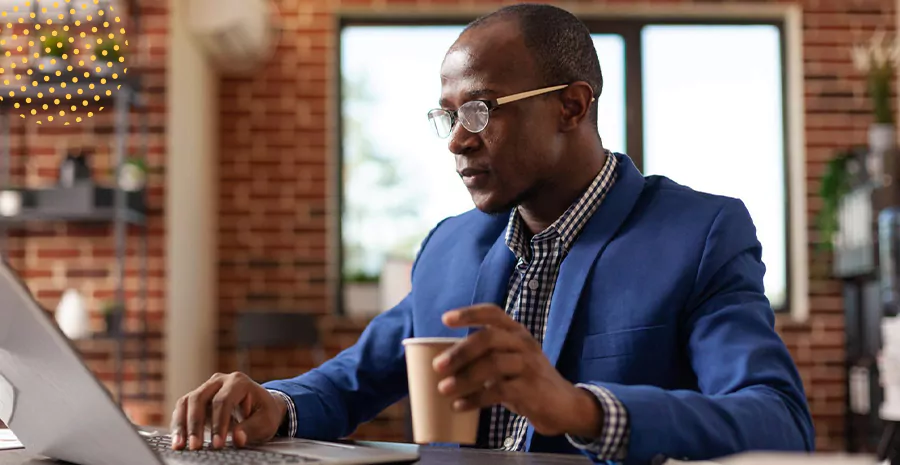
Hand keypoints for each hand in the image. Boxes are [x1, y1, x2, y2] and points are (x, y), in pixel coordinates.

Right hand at [170, 372, 287, 450]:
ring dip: (181, 424)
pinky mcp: (197, 399)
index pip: (223, 401)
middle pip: (199, 398)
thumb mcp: (266, 421)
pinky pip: (182, 409)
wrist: (260, 406)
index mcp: (238, 382)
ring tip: (179, 445)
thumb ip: (252, 429)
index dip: (219, 423)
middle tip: (195, 446)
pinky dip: (178, 425)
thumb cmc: (264, 412)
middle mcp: (219, 381)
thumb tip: (237, 438)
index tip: (217, 444)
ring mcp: (206, 388)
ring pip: (186, 402)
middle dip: (195, 424)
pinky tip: (178, 440)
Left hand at [434, 304, 602, 437]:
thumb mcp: (510, 361)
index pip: (493, 313)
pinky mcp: (532, 389)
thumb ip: (485, 357)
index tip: (445, 319)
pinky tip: (459, 406)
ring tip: (443, 389)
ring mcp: (529, 365)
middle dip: (460, 352)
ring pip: (492, 365)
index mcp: (516, 332)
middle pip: (488, 338)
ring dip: (464, 378)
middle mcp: (523, 343)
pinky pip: (499, 391)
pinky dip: (475, 399)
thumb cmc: (527, 381)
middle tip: (438, 366)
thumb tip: (444, 363)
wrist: (564, 405)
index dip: (469, 314)